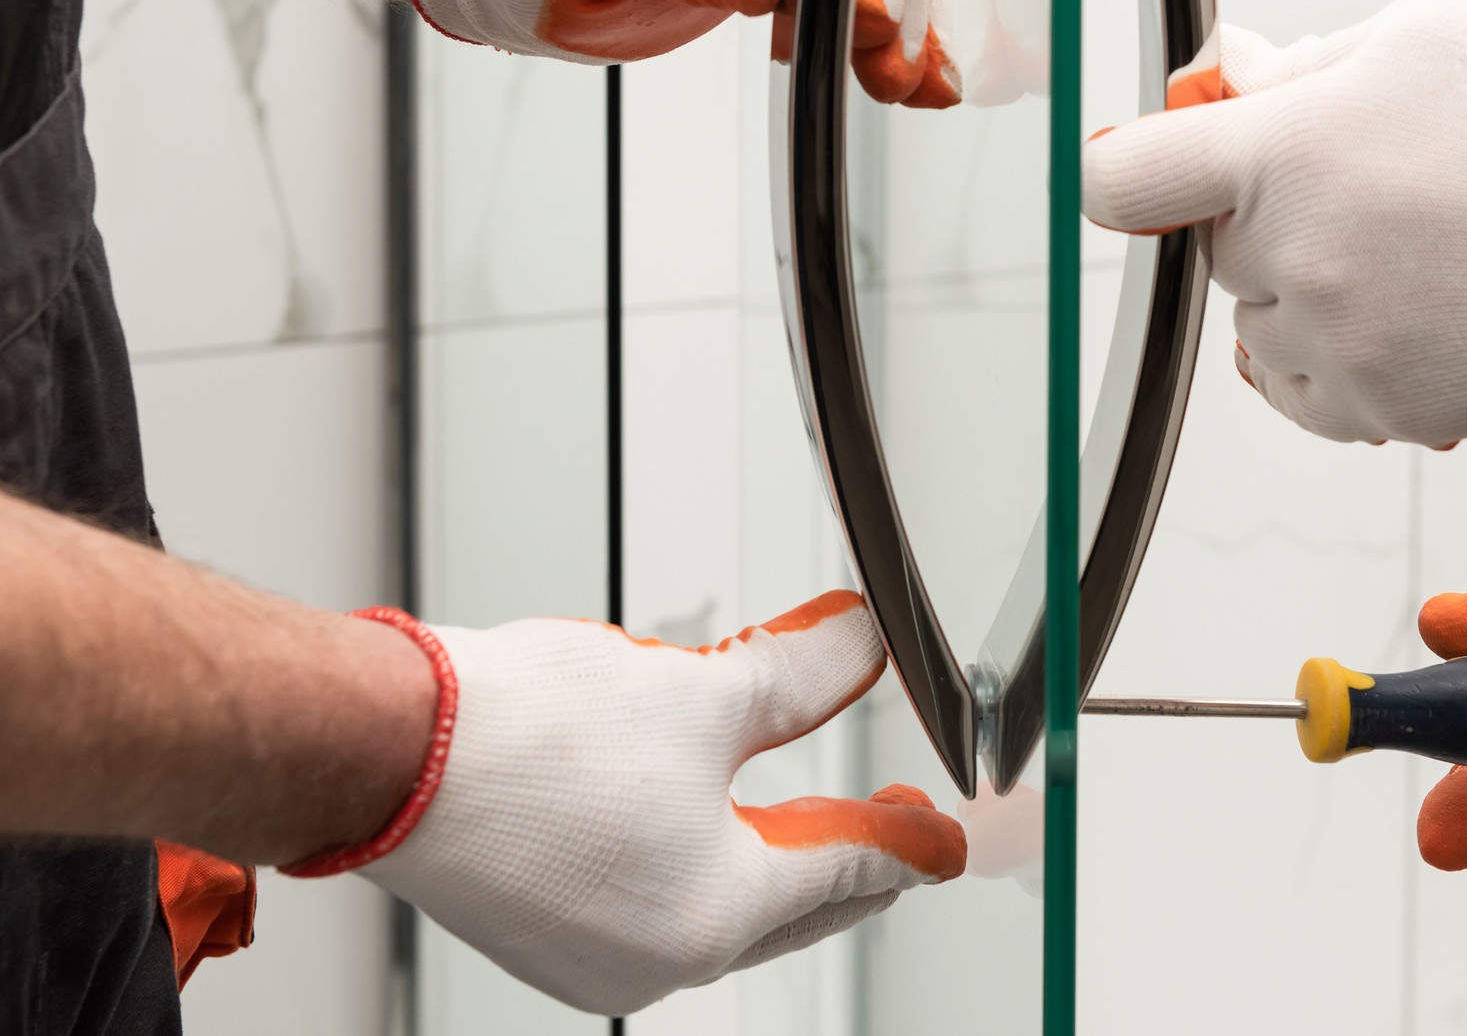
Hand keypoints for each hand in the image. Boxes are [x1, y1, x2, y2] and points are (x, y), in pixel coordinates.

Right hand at [285, 590, 964, 1014]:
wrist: (383, 750)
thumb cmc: (519, 735)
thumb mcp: (699, 692)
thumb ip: (799, 675)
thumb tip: (859, 646)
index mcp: (710, 915)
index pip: (847, 872)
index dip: (908, 841)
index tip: (944, 837)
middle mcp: (655, 958)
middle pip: (791, 905)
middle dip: (847, 854)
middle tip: (890, 819)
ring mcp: (592, 956)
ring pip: (720, 905)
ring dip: (765, 849)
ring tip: (796, 800)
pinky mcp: (544, 932)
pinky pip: (654, 899)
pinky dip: (694, 855)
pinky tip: (697, 810)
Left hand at [1080, 0, 1466, 445]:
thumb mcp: (1425, 34)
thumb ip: (1301, 61)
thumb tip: (1227, 72)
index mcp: (1277, 156)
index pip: (1123, 181)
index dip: (1130, 167)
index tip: (1161, 163)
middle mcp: (1284, 262)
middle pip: (1210, 247)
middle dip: (1260, 212)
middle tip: (1364, 181)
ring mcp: (1328, 347)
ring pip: (1258, 321)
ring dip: (1300, 288)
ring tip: (1408, 248)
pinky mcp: (1374, 410)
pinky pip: (1303, 389)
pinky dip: (1330, 355)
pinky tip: (1403, 311)